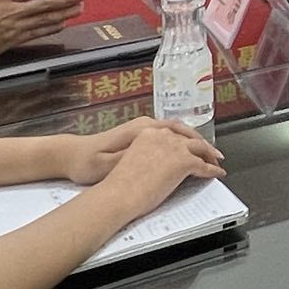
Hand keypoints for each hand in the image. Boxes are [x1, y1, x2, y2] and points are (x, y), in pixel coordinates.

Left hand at [63, 116, 222, 187]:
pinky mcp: (138, 136)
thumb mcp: (110, 163)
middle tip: (218, 159)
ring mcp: (143, 129)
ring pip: (176, 132)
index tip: (214, 161)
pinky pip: (168, 135)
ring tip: (208, 156)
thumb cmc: (89, 162)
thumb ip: (134, 156)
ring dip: (194, 143)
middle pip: (182, 131)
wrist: (71, 155)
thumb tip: (157, 154)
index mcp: (142, 130)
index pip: (179, 134)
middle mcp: (146, 126)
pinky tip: (187, 153)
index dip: (199, 148)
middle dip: (202, 144)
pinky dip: (182, 143)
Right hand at [96, 121, 227, 216]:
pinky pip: (204, 165)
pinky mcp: (184, 161)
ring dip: (209, 155)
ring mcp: (175, 147)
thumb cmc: (118, 184)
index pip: (173, 133)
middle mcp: (163, 136)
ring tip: (216, 161)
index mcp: (147, 132)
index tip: (188, 145)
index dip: (184, 140)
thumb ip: (146, 153)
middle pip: (189, 137)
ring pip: (200, 148)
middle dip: (200, 145)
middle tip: (208, 152)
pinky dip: (213, 170)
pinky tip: (217, 173)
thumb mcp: (131, 158)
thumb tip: (158, 161)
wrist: (116, 195)